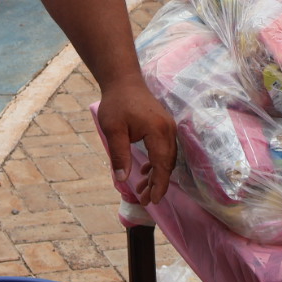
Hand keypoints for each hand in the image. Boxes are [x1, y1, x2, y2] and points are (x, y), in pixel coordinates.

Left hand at [95, 79, 176, 205]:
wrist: (123, 81)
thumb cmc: (117, 103)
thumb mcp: (113, 130)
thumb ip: (119, 155)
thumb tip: (122, 179)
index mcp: (158, 131)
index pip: (162, 165)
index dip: (159, 185)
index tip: (153, 201)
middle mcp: (168, 130)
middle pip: (167, 164)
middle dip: (158, 184)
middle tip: (145, 200)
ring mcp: (168, 127)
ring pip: (167, 158)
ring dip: (157, 175)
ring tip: (143, 190)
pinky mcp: (164, 126)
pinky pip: (164, 149)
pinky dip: (157, 163)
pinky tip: (146, 172)